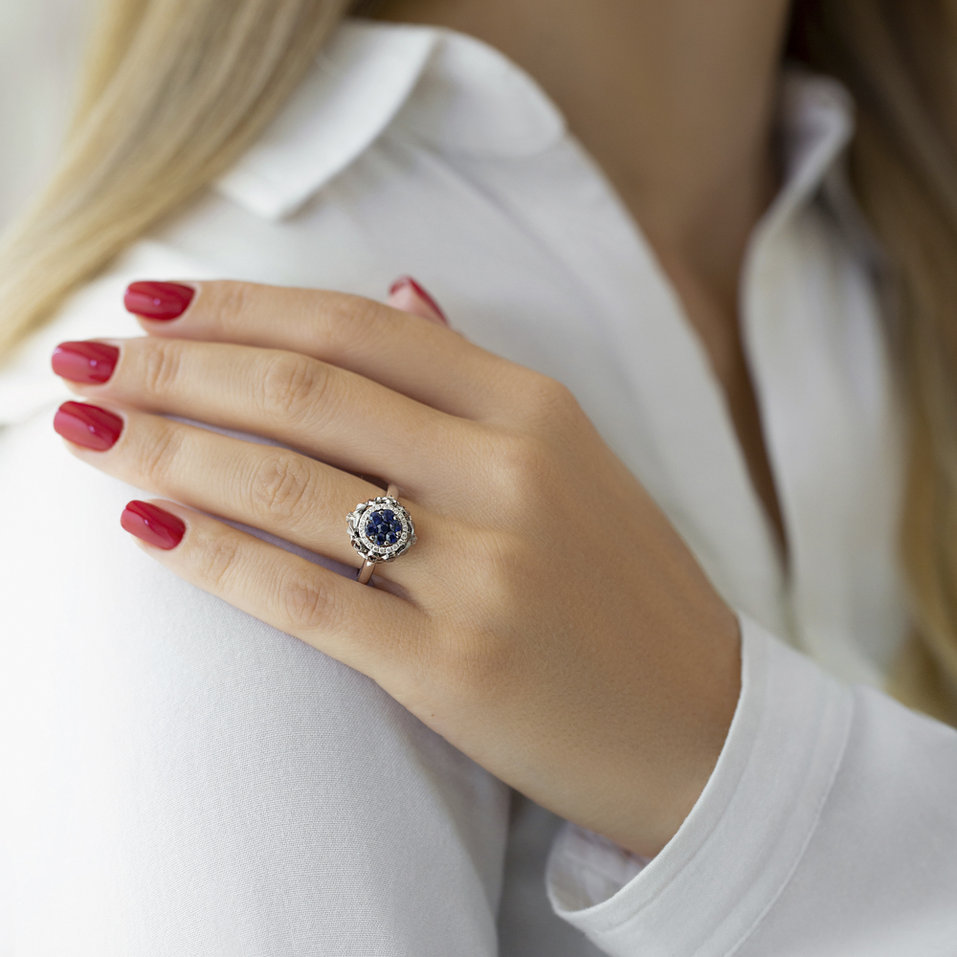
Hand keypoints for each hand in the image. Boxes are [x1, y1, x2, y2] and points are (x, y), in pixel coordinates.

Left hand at [50, 277, 740, 858]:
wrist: (699, 724)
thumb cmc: (623, 589)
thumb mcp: (572, 458)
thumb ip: (475, 377)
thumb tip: (400, 289)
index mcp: (535, 410)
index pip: (356, 328)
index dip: (240, 307)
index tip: (151, 304)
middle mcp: (509, 474)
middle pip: (305, 392)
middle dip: (176, 369)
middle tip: (84, 361)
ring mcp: (485, 571)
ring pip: (289, 485)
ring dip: (167, 450)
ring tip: (86, 431)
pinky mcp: (455, 668)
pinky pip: (306, 596)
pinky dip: (213, 558)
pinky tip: (145, 528)